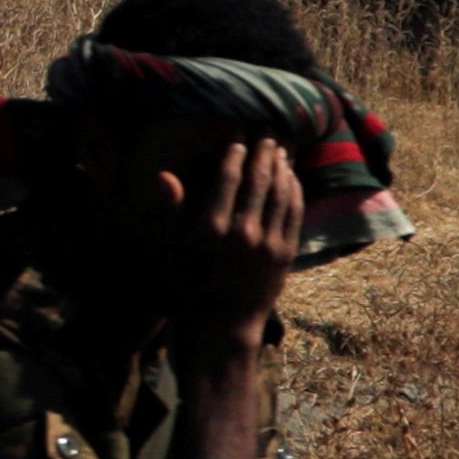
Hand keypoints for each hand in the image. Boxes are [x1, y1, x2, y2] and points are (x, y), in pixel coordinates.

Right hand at [158, 138, 301, 349]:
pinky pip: (293, 213)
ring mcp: (267, 243)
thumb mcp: (170, 251)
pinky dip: (294, 190)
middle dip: (263, 151)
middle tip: (268, 130)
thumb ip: (171, 211)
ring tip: (281, 148)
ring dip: (282, 166)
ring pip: (280, 193)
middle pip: (257, 180)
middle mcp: (241, 233)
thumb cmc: (188, 288)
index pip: (227, 179)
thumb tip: (164, 176)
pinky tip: (291, 177)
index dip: (234, 153)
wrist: (220, 328)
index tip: (238, 136)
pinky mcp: (284, 254)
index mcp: (209, 229)